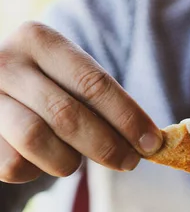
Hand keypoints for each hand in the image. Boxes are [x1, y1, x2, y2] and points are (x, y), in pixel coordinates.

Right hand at [0, 22, 162, 183]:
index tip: (152, 143)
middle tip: (129, 162)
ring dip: (68, 161)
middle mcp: (7, 63)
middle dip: (107, 146)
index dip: (127, 117)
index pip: (92, 83)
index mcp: (38, 40)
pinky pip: (15, 165)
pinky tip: (42, 162)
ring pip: (37, 140)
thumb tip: (150, 142)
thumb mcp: (70, 80)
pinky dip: (37, 171)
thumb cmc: (47, 89)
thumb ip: (103, 102)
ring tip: (76, 161)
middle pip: (68, 115)